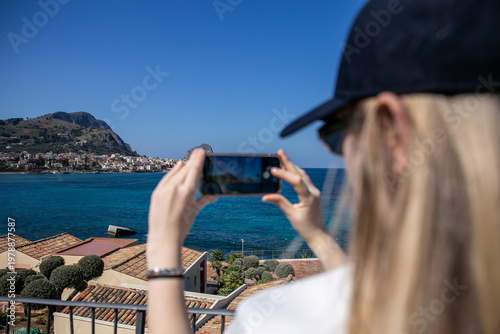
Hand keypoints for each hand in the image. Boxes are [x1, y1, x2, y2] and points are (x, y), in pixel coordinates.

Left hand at [147, 149, 215, 265]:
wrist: (163, 238)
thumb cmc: (181, 227)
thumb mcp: (194, 212)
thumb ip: (203, 200)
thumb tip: (214, 195)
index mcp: (187, 193)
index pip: (194, 171)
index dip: (198, 160)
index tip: (201, 151)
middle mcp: (175, 189)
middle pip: (185, 170)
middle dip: (192, 161)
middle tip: (197, 152)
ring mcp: (164, 190)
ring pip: (175, 173)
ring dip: (183, 166)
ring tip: (188, 160)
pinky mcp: (156, 193)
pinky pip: (166, 179)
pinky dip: (172, 172)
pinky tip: (178, 167)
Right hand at [262, 149, 345, 268]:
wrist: (318, 233)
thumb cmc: (305, 227)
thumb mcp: (291, 215)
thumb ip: (279, 203)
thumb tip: (265, 196)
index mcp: (309, 197)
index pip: (296, 181)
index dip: (284, 174)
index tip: (273, 170)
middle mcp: (313, 191)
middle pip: (300, 173)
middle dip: (288, 162)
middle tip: (279, 152)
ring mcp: (314, 191)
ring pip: (302, 174)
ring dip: (292, 166)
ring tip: (281, 157)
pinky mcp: (313, 192)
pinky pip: (304, 178)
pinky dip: (295, 172)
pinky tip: (289, 169)